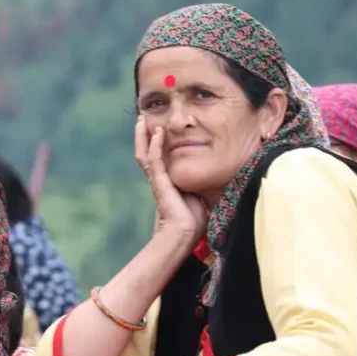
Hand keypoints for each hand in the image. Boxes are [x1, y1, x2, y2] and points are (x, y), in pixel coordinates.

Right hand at [134, 116, 207, 243]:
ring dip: (143, 136)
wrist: (184, 235)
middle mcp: (158, 180)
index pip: (156, 158)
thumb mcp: (198, 196)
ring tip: (142, 120)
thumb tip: (214, 179)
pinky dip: (155, 145)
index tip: (156, 128)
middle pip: (145, 153)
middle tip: (142, 119)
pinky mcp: (159, 183)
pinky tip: (158, 132)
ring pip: (144, 153)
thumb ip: (199, 186)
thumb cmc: (193, 222)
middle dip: (143, 136)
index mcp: (166, 183)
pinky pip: (154, 160)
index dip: (154, 144)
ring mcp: (157, 181)